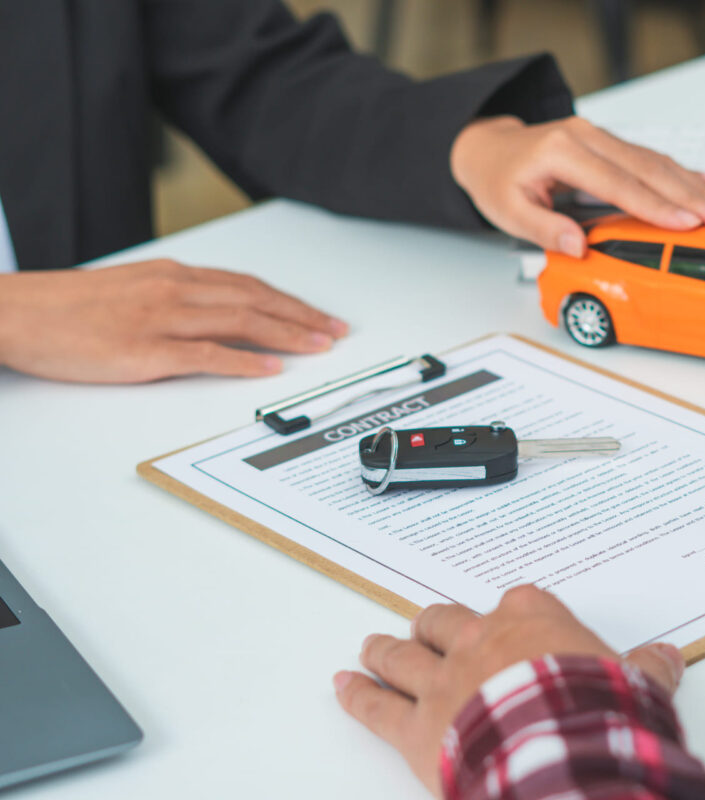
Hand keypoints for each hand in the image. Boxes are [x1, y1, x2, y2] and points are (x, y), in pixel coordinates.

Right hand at [0, 259, 346, 382]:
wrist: (15, 312)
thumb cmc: (68, 307)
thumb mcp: (131, 291)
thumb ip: (174, 299)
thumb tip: (214, 315)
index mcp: (172, 275)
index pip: (246, 285)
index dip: (288, 301)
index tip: (318, 314)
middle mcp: (174, 290)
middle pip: (254, 300)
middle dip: (302, 317)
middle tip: (336, 331)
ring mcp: (161, 319)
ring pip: (240, 321)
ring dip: (287, 334)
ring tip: (319, 346)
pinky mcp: (145, 350)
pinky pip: (206, 355)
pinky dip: (243, 362)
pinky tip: (270, 369)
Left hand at [334, 585, 684, 797]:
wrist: (557, 748)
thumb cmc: (593, 711)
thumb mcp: (637, 684)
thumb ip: (648, 669)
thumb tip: (667, 658)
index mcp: (531, 619)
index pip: (517, 602)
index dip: (511, 614)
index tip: (511, 619)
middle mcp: (479, 640)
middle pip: (446, 621)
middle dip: (435, 626)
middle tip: (426, 629)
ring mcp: (443, 681)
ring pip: (403, 655)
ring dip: (385, 650)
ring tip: (372, 646)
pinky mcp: (416, 727)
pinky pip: (377, 707)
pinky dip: (357, 696)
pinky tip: (343, 686)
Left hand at [450, 115, 704, 256]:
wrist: (490, 149)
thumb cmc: (498, 180)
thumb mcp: (507, 212)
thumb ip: (544, 229)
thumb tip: (578, 246)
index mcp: (561, 151)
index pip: (618, 183)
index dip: (655, 205)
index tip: (687, 222)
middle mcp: (585, 136)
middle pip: (647, 167)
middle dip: (690, 194)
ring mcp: (599, 136)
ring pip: (655, 160)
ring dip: (692, 185)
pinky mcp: (609, 143)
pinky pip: (649, 157)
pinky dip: (681, 171)